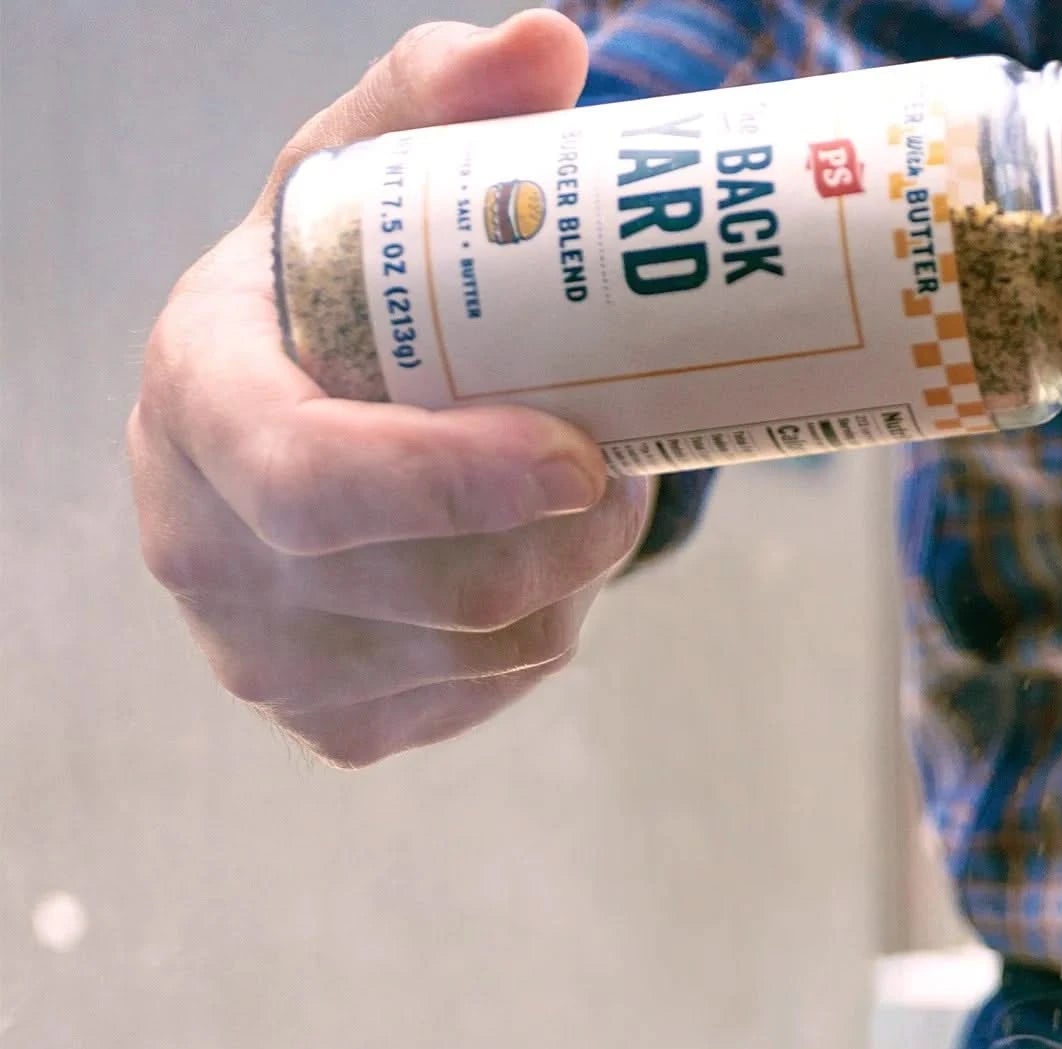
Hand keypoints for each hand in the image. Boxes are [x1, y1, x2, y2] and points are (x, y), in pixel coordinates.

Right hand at [128, 12, 652, 765]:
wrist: (287, 414)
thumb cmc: (330, 287)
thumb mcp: (363, 173)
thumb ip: (440, 101)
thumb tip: (551, 47)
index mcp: (194, 404)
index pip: (315, 483)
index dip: (456, 483)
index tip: (581, 452)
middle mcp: (206, 552)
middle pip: (434, 591)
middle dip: (566, 536)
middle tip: (626, 467)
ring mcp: (263, 661)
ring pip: (480, 656)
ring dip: (568, 584)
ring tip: (585, 504)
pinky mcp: (334, 728)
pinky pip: (479, 700)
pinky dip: (534, 640)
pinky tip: (531, 566)